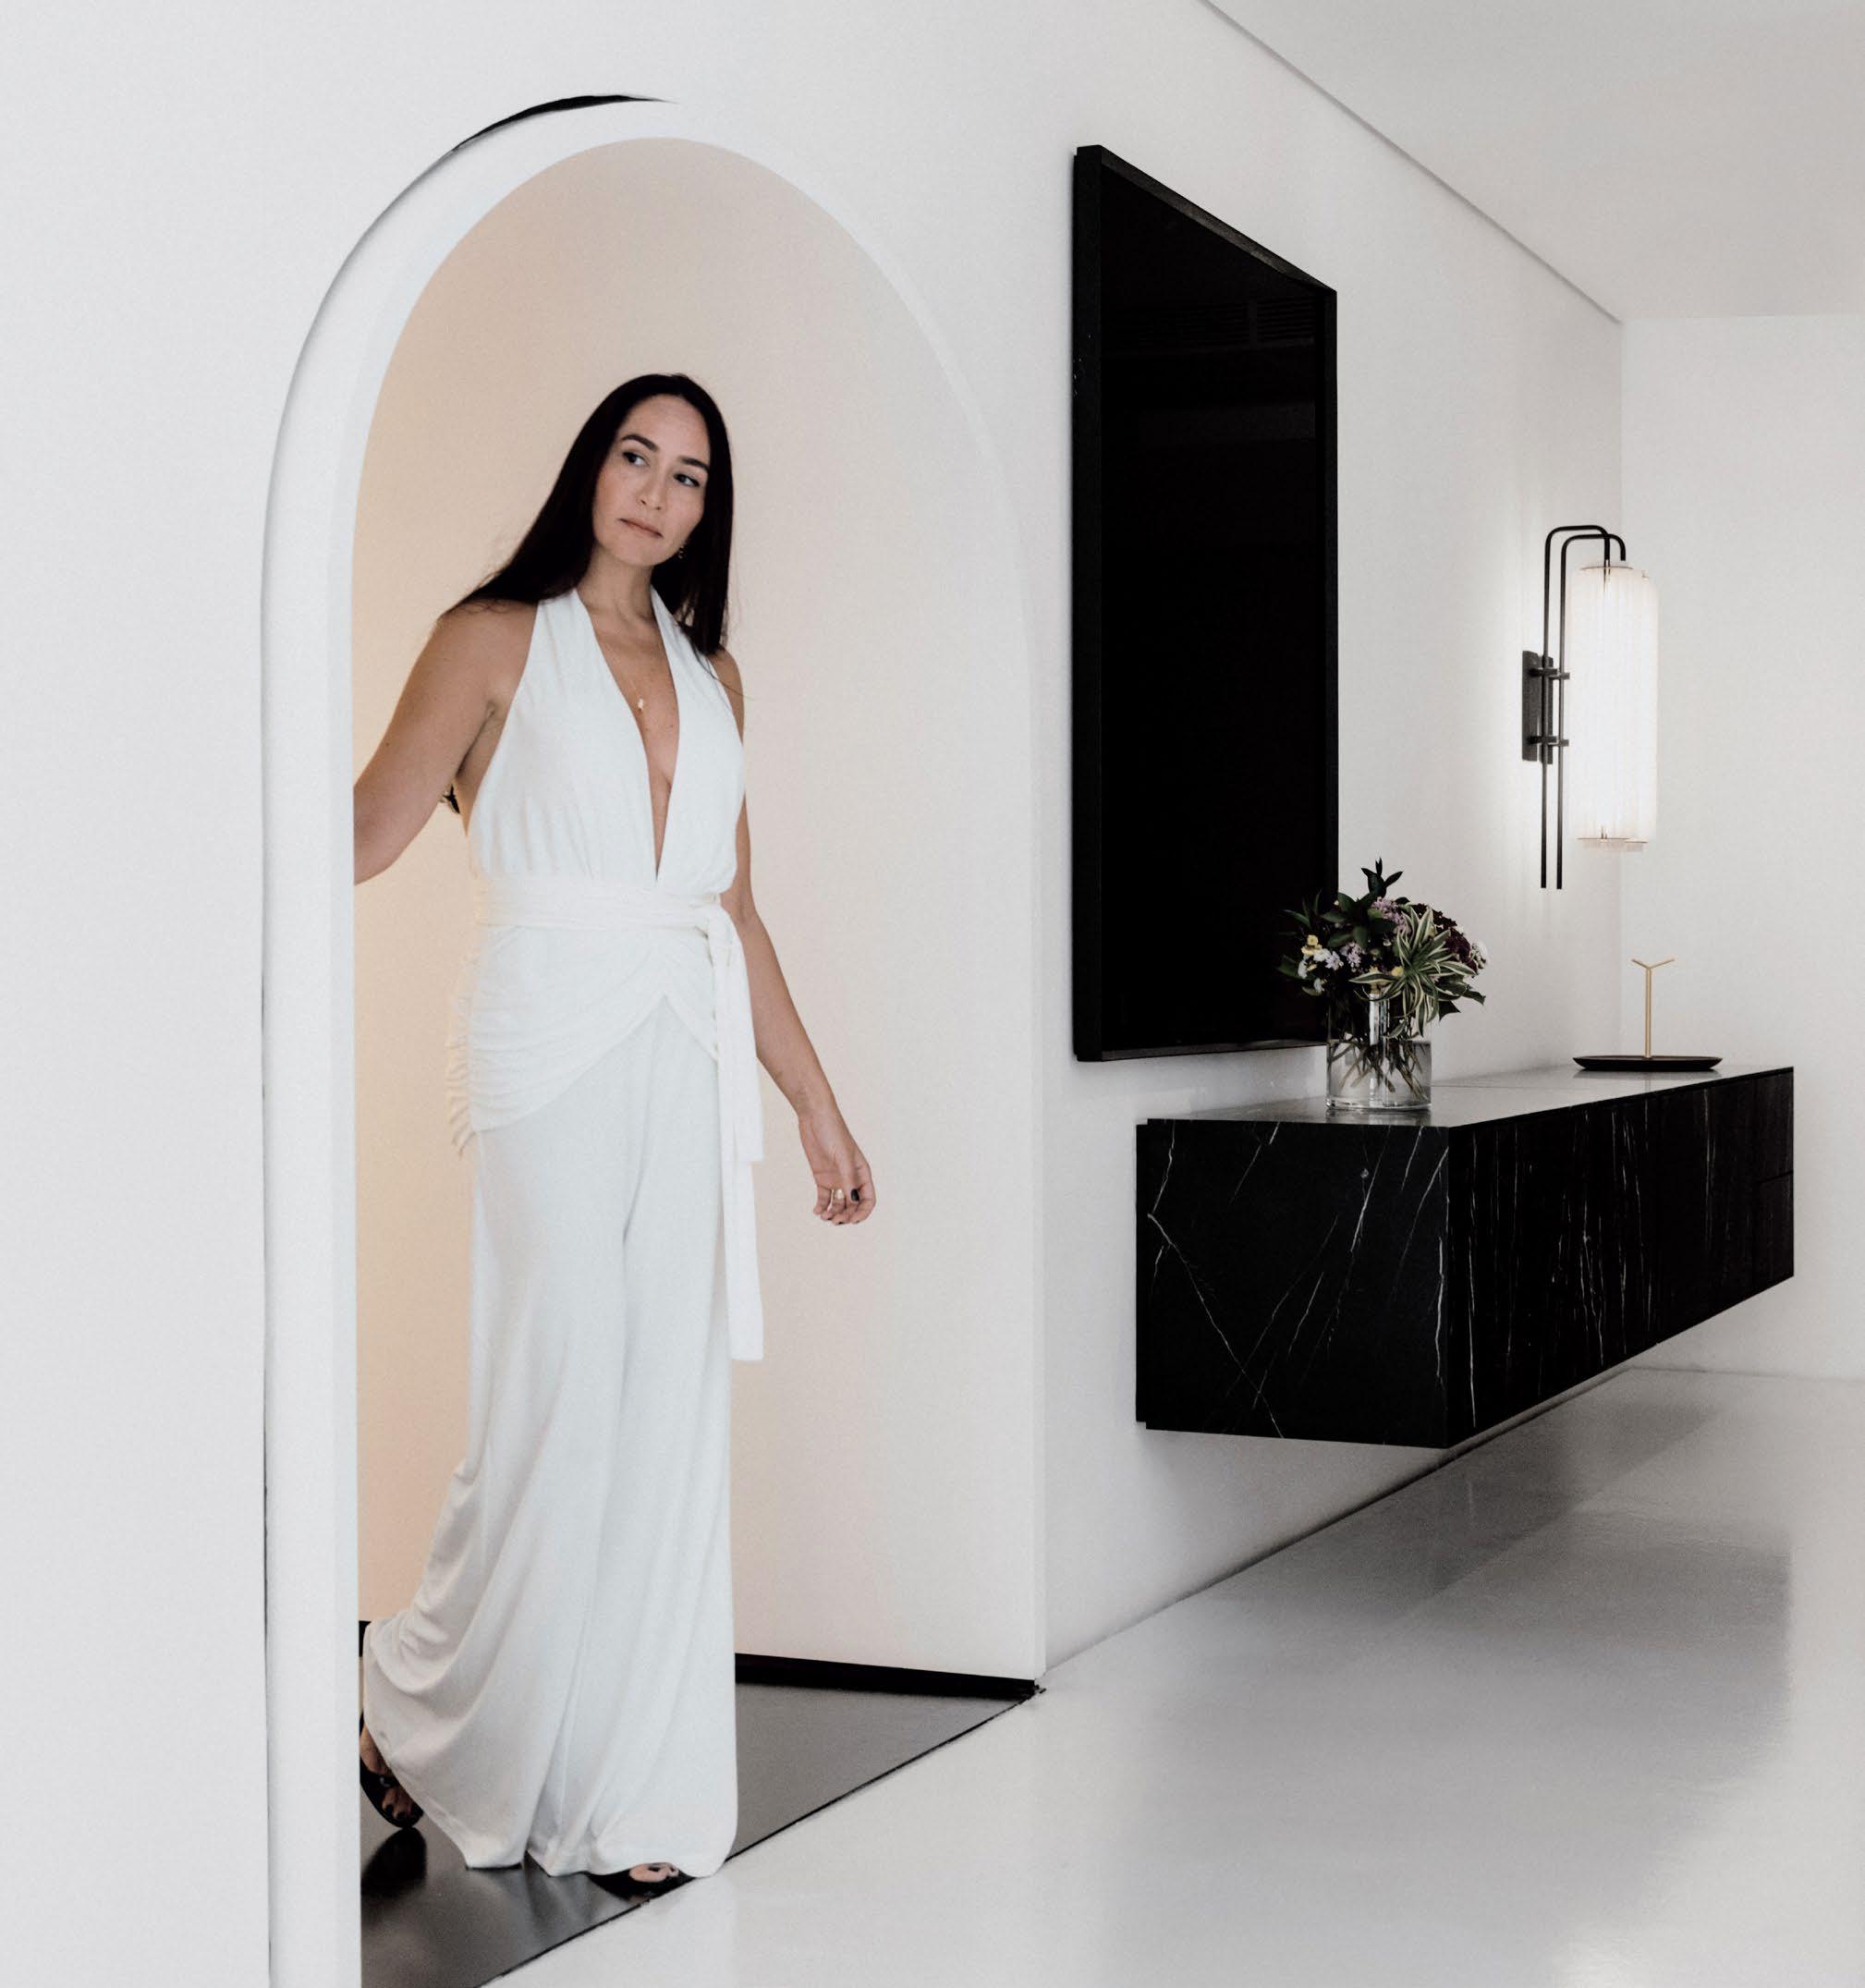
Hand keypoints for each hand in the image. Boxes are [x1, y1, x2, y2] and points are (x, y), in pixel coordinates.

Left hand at [799, 1106, 874, 1223]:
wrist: (814, 1117)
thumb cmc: (834, 1132)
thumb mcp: (843, 1157)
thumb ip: (848, 1179)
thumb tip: (853, 1201)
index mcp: (862, 1172)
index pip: (868, 1199)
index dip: (863, 1212)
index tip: (853, 1220)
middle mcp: (850, 1177)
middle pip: (853, 1205)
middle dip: (846, 1215)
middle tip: (835, 1220)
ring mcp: (836, 1178)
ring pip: (838, 1203)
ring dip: (833, 1213)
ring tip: (824, 1217)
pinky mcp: (821, 1177)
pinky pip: (824, 1197)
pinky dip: (821, 1206)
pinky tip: (817, 1211)